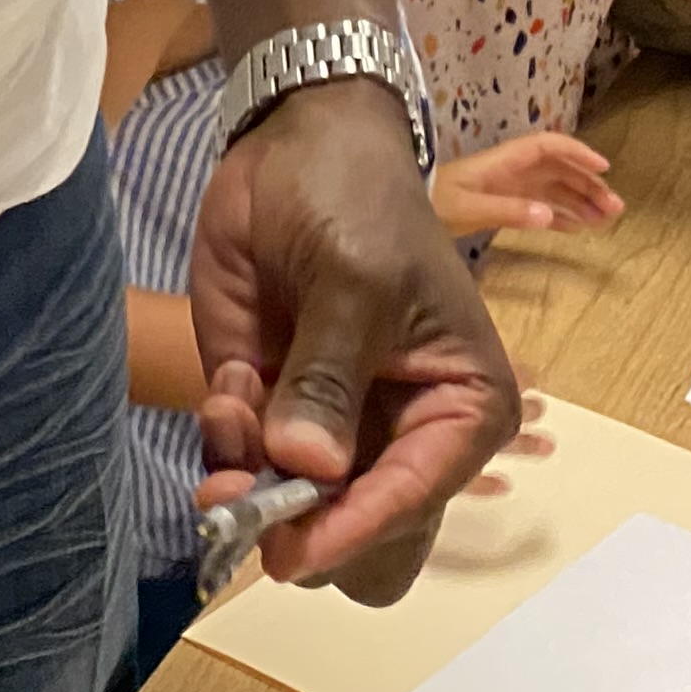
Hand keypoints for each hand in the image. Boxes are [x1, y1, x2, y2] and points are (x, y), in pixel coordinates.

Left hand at [187, 76, 520, 604]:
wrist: (295, 138)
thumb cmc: (355, 197)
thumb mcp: (353, 280)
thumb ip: (329, 376)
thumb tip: (307, 466)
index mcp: (464, 408)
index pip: (414, 499)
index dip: (350, 531)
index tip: (290, 553)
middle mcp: (403, 433)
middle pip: (357, 530)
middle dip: (296, 520)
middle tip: (240, 493)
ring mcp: (332, 423)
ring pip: (292, 505)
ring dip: (249, 472)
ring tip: (230, 401)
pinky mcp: (273, 402)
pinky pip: (246, 460)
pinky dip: (226, 438)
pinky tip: (227, 383)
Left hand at [426, 130, 622, 239]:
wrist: (409, 209)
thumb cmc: (436, 202)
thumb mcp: (469, 208)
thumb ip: (508, 211)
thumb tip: (550, 216)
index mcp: (505, 162)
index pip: (548, 147)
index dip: (577, 152)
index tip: (604, 167)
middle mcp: (513, 170)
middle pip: (559, 170)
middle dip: (588, 184)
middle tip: (615, 208)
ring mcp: (510, 187)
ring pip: (554, 190)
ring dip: (581, 201)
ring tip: (606, 220)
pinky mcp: (505, 204)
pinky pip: (541, 207)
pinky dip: (562, 215)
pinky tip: (579, 228)